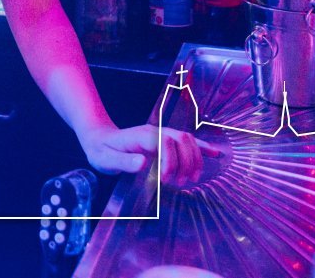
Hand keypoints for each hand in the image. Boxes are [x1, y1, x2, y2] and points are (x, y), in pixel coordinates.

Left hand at [78, 123, 220, 186]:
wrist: (99, 138)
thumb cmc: (102, 151)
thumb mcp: (106, 160)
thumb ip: (123, 162)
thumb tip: (143, 163)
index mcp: (141, 136)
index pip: (164, 143)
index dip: (169, 161)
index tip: (165, 180)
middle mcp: (155, 132)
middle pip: (181, 140)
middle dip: (185, 162)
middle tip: (180, 183)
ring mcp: (162, 134)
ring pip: (188, 140)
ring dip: (195, 159)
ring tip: (191, 179)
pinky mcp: (166, 140)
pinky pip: (188, 141)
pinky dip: (202, 148)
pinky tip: (215, 154)